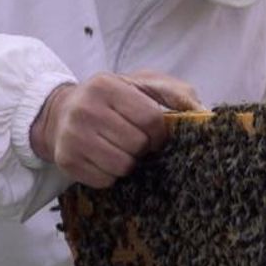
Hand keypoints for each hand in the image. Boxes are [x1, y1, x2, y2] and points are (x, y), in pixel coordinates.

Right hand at [29, 70, 200, 187]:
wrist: (62, 112)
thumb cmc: (113, 99)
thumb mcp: (144, 84)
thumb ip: (176, 94)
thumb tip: (204, 113)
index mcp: (106, 85)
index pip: (150, 119)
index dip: (160, 132)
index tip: (156, 134)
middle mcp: (84, 109)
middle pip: (136, 144)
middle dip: (143, 147)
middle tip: (135, 141)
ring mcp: (71, 136)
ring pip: (122, 165)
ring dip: (129, 162)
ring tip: (121, 148)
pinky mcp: (65, 160)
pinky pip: (104, 180)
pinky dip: (111, 174)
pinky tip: (104, 158)